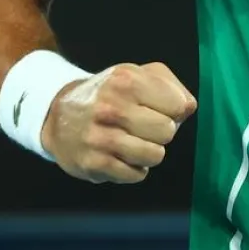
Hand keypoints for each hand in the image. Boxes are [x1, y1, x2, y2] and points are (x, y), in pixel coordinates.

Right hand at [42, 61, 197, 183]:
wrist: (60, 114)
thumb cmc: (111, 94)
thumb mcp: (139, 75)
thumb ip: (171, 86)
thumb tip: (188, 107)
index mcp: (126, 80)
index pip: (178, 106)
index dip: (174, 110)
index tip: (158, 108)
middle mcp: (110, 106)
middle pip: (168, 131)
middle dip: (162, 132)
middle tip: (144, 127)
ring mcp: (99, 136)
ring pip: (155, 155)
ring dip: (151, 152)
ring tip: (134, 142)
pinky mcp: (92, 163)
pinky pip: (136, 174)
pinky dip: (135, 169)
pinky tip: (121, 156)